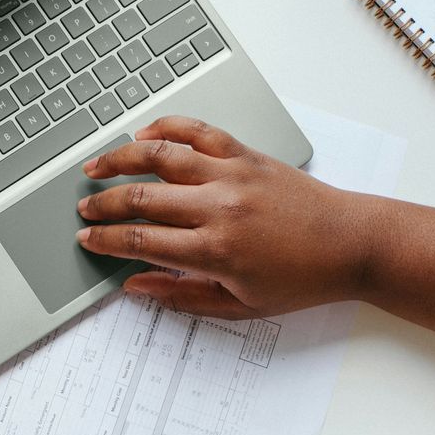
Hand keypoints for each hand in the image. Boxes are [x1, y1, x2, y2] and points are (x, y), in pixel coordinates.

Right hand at [76, 116, 366, 317]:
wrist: (350, 244)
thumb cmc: (302, 279)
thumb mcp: (240, 306)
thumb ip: (182, 296)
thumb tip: (136, 285)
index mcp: (215, 251)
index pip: (140, 240)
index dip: (105, 240)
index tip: (87, 239)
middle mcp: (219, 207)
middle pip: (141, 198)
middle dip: (103, 204)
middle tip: (84, 209)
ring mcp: (232, 175)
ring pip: (160, 157)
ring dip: (120, 159)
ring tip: (96, 166)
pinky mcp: (246, 154)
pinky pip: (198, 131)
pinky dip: (167, 127)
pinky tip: (144, 134)